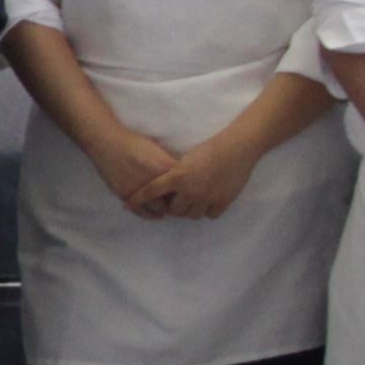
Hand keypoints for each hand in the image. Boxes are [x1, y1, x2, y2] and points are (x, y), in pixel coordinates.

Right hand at [88, 126, 183, 212]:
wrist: (107, 142)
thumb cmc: (134, 142)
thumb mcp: (157, 150)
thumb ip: (168, 166)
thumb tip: (179, 178)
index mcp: (164, 167)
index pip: (183, 186)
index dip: (185, 190)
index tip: (186, 191)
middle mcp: (153, 180)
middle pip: (173, 201)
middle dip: (176, 201)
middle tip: (177, 201)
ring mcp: (138, 190)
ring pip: (158, 209)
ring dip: (163, 209)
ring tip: (165, 207)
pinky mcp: (125, 195)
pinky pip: (141, 211)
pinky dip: (149, 214)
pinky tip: (154, 214)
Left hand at [138, 134, 256, 220]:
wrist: (237, 148)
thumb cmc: (211, 149)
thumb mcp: (186, 159)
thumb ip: (175, 174)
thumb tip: (166, 185)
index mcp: (177, 176)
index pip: (152, 191)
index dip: (138, 199)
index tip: (127, 205)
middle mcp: (190, 190)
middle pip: (174, 210)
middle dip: (173, 207)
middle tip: (177, 201)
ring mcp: (206, 198)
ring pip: (192, 215)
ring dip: (190, 210)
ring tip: (193, 200)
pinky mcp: (222, 202)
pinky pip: (210, 215)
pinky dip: (207, 210)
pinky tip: (209, 201)